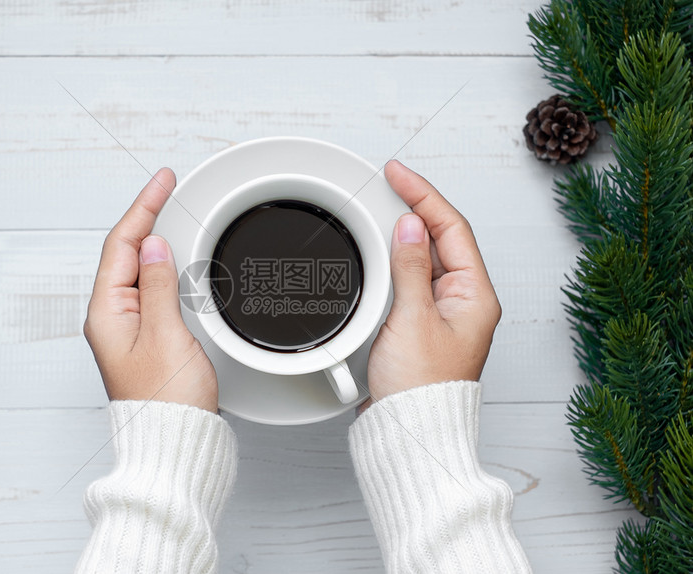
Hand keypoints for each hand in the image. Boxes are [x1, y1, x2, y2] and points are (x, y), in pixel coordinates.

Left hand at [83, 168, 218, 412]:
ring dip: (153, 240)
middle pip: (125, 253)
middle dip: (146, 217)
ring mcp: (127, 328)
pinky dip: (162, 267)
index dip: (142, 207)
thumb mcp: (166, 335)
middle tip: (166, 188)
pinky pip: (149, 289)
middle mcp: (111, 318)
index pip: (122, 245)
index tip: (161, 181)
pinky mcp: (144, 338)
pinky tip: (172, 260)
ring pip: (137, 270)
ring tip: (169, 213)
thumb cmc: (166, 402)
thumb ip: (157, 286)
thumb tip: (153, 246)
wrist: (174, 442)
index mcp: (107, 313)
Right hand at [362, 160, 501, 410]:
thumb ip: (411, 268)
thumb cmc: (421, 389)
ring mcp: (443, 312)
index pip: (452, 228)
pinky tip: (382, 254)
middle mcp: (464, 301)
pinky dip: (396, 261)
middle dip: (416, 208)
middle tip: (389, 184)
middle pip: (442, 238)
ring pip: (426, 258)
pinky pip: (412, 279)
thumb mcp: (414, 319)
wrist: (410, 431)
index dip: (425, 195)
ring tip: (383, 212)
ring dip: (405, 234)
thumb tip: (412, 227)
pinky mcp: (422, 324)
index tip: (399, 174)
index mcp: (475, 295)